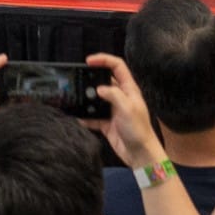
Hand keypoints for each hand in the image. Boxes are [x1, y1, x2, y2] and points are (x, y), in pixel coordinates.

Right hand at [84, 52, 163, 175]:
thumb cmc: (138, 130)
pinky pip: (92, 116)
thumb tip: (98, 88)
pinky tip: (77, 117)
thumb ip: (113, 95)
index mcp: (129, 90)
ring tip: (74, 97)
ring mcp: (113, 110)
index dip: (104, 60)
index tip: (88, 61)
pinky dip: (85, 117)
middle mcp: (120, 97)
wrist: (140, 154)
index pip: (117, 67)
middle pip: (104, 81)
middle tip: (78, 79)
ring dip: (86, 99)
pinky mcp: (106, 123)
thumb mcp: (127, 108)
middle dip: (91, 79)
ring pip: (96, 99)